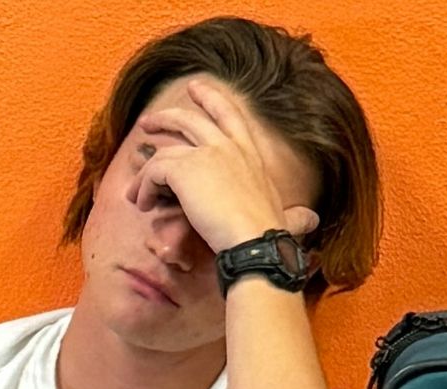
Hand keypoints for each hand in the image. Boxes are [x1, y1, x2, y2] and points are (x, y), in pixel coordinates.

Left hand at [122, 78, 318, 252]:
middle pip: (189, 119)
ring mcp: (205, 154)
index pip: (229, 114)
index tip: (195, 87)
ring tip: (134, 191)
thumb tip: (311, 221)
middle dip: (166, 117)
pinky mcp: (184, 170)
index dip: (211, 98)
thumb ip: (294, 216)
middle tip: (148, 122)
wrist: (255, 243)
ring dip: (145, 173)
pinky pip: (152, 172)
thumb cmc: (270, 236)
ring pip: (163, 152)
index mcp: (250, 153)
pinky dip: (143, 188)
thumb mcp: (286, 217)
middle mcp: (228, 147)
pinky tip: (143, 205)